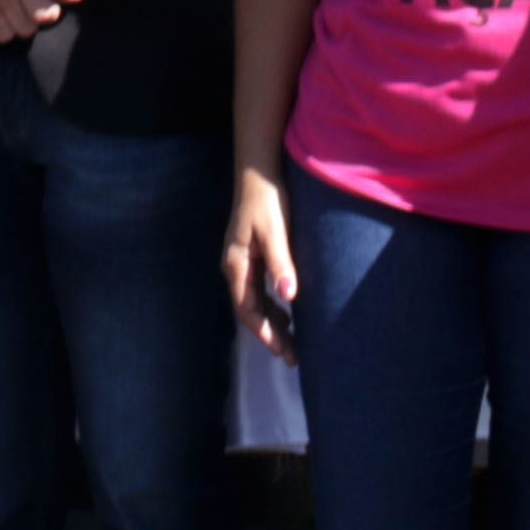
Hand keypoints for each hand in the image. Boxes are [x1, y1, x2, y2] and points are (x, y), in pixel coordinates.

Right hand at [221, 168, 300, 353]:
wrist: (259, 172)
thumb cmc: (267, 200)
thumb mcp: (275, 231)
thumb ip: (281, 263)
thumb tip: (289, 297)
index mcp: (237, 264)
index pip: (247, 309)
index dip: (264, 332)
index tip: (282, 350)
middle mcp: (236, 268)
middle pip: (250, 310)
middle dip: (270, 335)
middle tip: (293, 357)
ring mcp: (243, 263)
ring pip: (255, 302)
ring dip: (273, 323)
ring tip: (294, 344)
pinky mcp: (253, 257)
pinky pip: (260, 290)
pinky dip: (273, 306)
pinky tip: (289, 314)